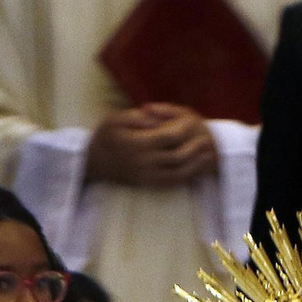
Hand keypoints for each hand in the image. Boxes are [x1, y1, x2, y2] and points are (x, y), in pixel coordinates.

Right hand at [86, 103, 218, 187]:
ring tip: (209, 156)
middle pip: (178, 156)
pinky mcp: (148, 184)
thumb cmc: (104, 136)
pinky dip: (187, 177)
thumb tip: (159, 119)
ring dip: (196, 165)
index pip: (169, 136)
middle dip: (195, 148)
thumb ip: (139, 117)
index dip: (184, 128)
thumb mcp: (116, 119)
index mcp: (137, 144)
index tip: (192, 121)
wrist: (92, 164)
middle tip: (208, 139)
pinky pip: (172, 183)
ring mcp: (147, 176)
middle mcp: (144, 162)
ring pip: (178, 173)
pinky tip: (196, 169)